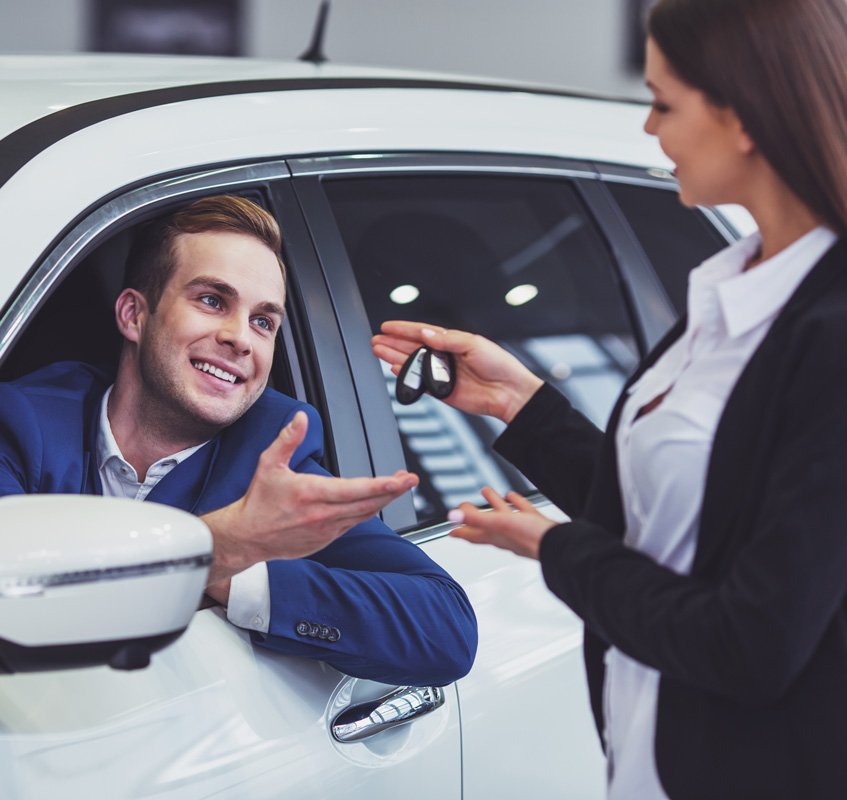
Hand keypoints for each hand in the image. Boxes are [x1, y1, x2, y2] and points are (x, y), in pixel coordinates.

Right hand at [202, 411, 418, 588]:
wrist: (248, 536)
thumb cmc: (259, 501)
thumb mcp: (269, 464)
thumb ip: (288, 439)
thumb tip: (301, 418)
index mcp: (312, 494)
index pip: (355, 490)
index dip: (381, 485)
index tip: (399, 480)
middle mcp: (323, 515)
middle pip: (367, 503)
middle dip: (393, 491)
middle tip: (410, 480)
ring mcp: (327, 530)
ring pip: (364, 515)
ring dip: (383, 500)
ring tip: (398, 486)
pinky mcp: (327, 539)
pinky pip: (353, 524)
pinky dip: (367, 511)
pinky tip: (375, 501)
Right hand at [371, 320, 542, 422]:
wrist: (509, 392)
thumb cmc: (500, 365)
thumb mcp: (474, 344)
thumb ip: (448, 340)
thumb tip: (426, 334)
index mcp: (453, 341)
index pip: (422, 332)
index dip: (404, 328)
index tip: (387, 326)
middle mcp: (445, 356)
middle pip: (412, 347)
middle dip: (393, 342)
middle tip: (376, 339)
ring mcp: (441, 373)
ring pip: (412, 363)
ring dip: (395, 356)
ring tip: (378, 350)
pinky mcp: (441, 391)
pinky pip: (419, 382)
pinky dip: (407, 375)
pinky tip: (394, 368)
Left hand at [447, 487, 556, 559]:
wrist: (557, 543)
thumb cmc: (529, 537)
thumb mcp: (497, 523)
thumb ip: (474, 518)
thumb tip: (452, 515)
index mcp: (493, 535)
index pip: (471, 535)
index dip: (459, 531)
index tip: (450, 530)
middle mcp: (505, 534)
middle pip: (484, 525)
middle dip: (474, 516)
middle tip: (465, 508)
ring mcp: (520, 530)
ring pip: (502, 516)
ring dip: (494, 504)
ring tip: (487, 493)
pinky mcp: (534, 525)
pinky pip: (521, 512)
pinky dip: (515, 503)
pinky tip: (513, 497)